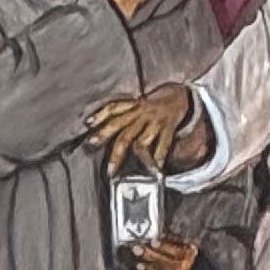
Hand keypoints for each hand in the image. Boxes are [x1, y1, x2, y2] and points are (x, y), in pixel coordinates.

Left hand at [87, 82, 202, 172]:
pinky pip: (163, 145)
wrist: (181, 95)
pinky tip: (157, 170)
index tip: (87, 124)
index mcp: (133, 107)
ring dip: (138, 160)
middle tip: (108, 169)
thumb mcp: (137, 104)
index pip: (113, 109)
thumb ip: (121, 115)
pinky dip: (159, 158)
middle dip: (114, 152)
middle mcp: (142, 114)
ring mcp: (155, 122)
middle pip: (123, 133)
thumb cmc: (155, 104)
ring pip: (142, 143)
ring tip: (134, 175)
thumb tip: (95, 125)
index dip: (100, 115)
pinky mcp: (168, 128)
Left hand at [126, 234, 198, 269]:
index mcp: (188, 253)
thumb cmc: (187, 254)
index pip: (175, 250)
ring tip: (139, 265)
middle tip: (137, 250)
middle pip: (165, 261)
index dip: (163, 246)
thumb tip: (157, 235)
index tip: (152, 242)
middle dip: (150, 255)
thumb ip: (174, 241)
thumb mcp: (185, 245)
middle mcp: (185, 267)